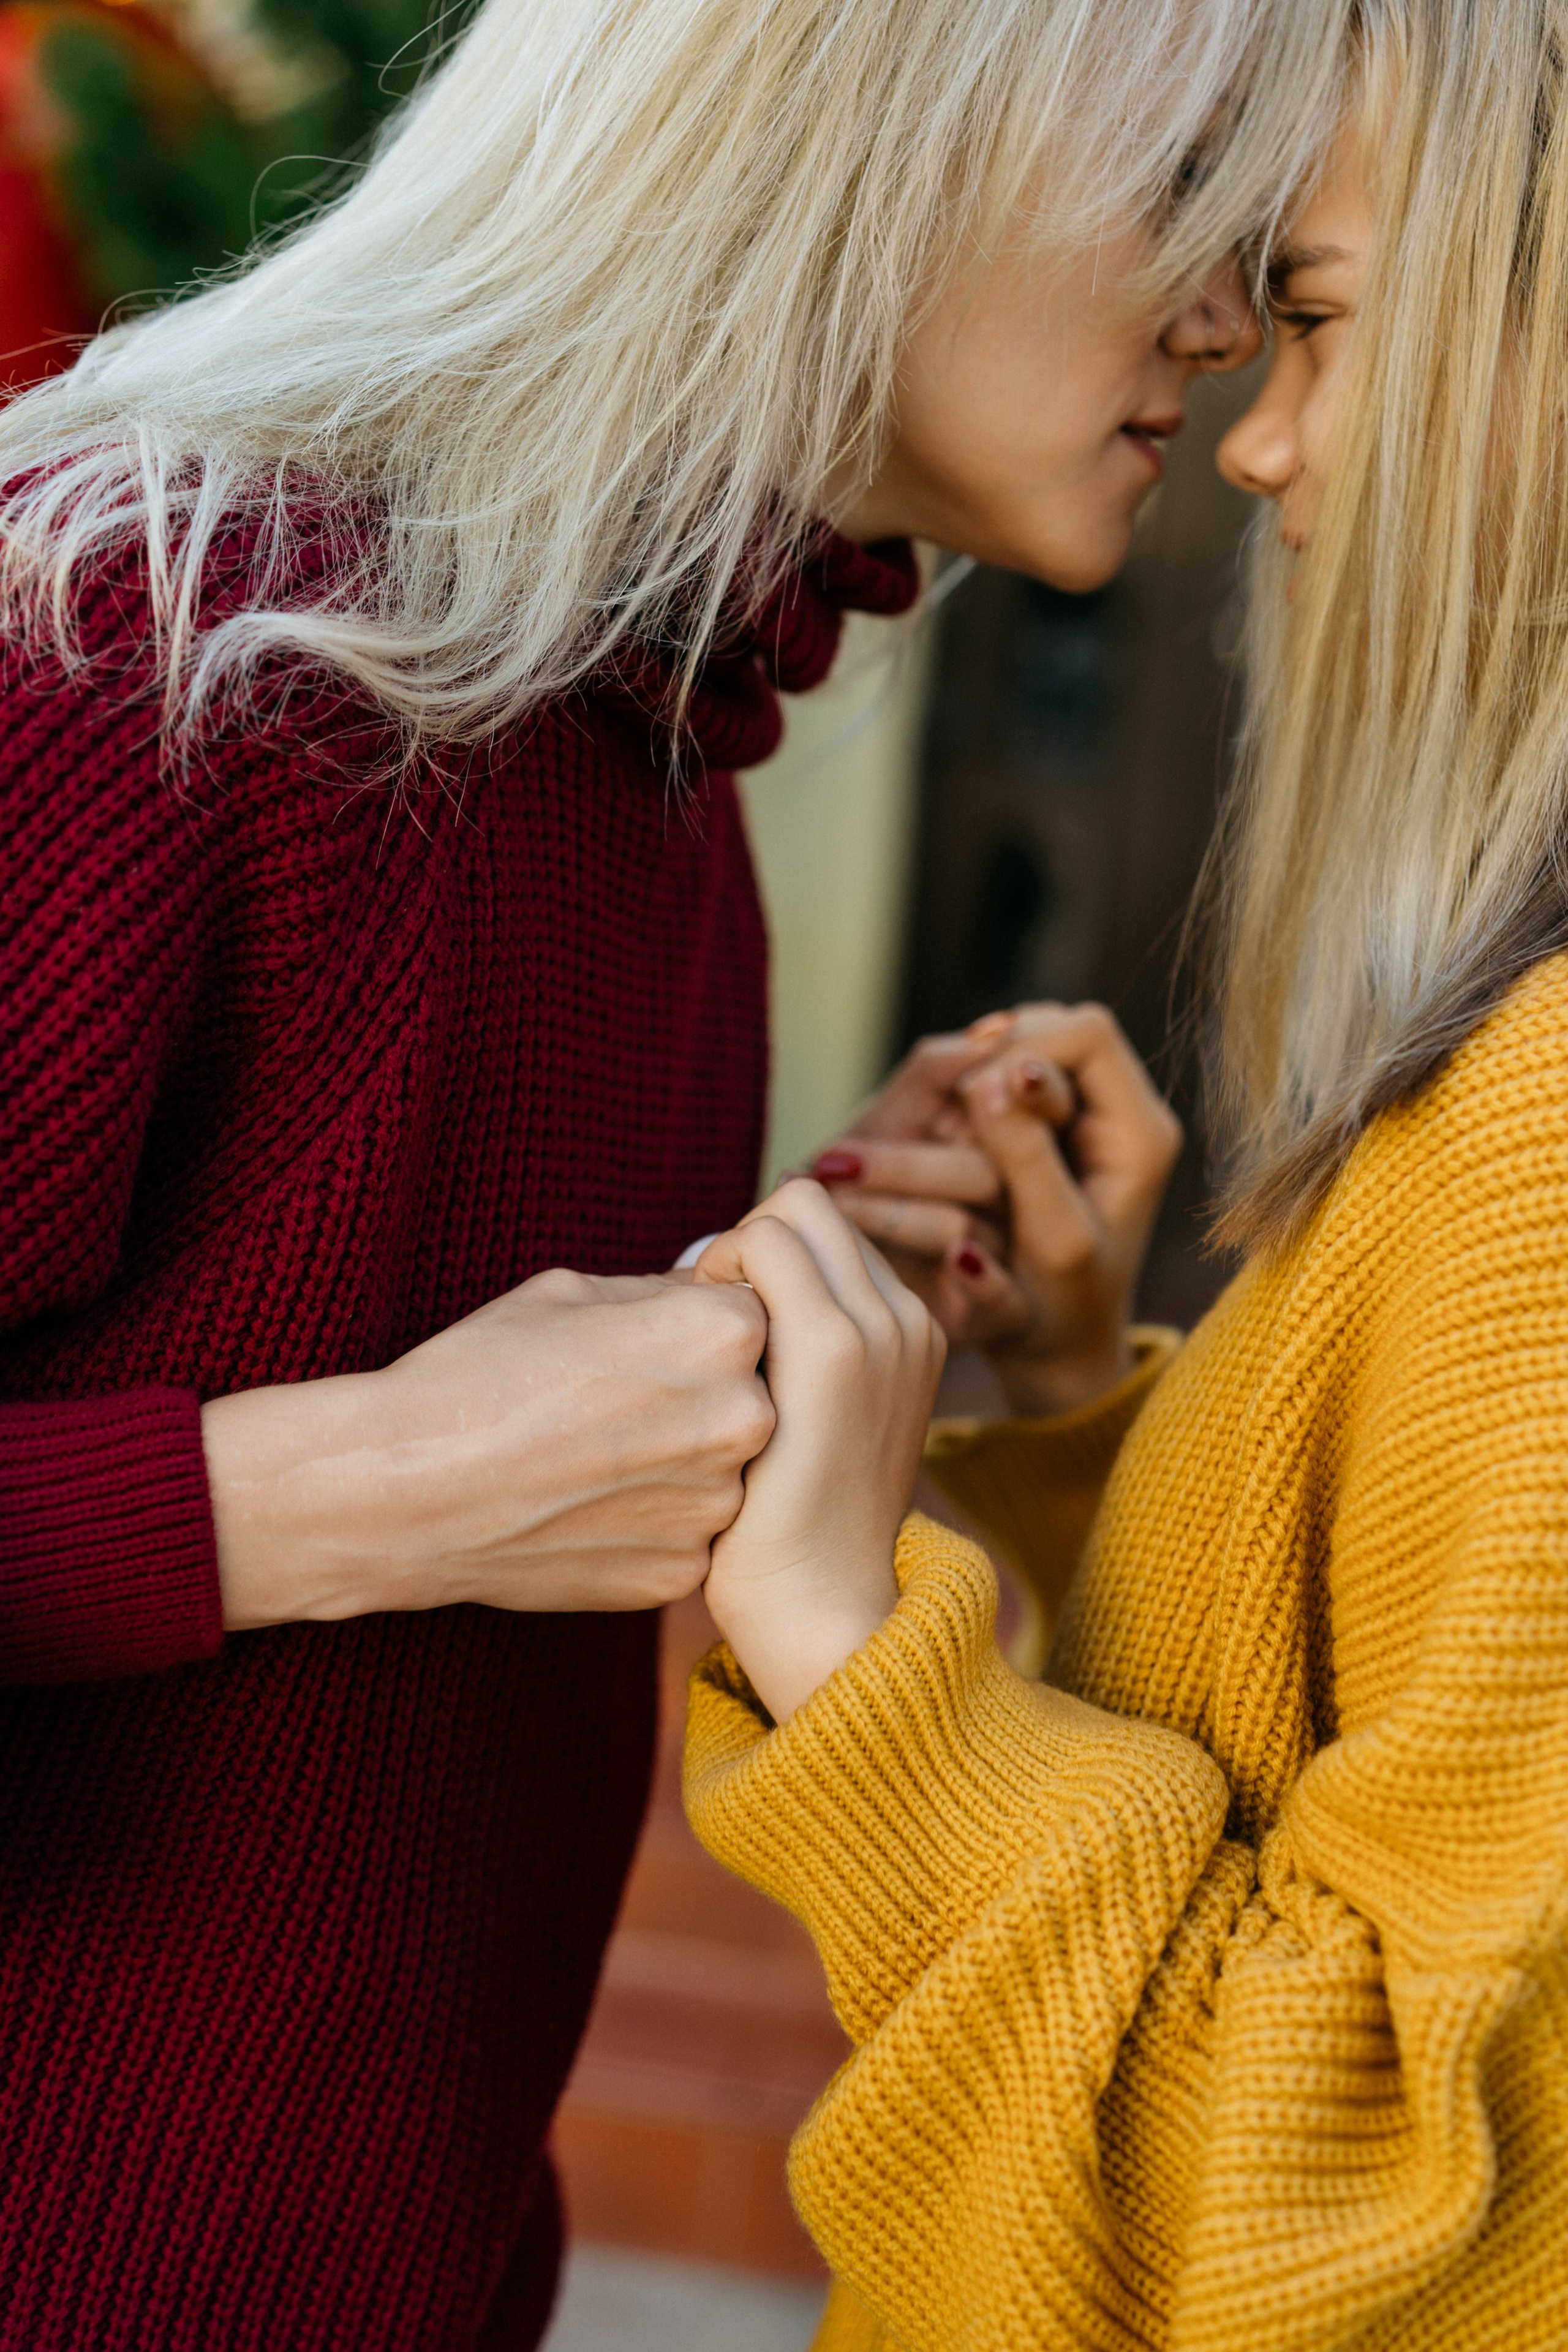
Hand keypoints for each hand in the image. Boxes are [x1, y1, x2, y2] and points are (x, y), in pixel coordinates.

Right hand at [203, 1269, 774, 1627]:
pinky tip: (589, 1507)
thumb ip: (664, 1297)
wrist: (408, 1489)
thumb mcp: (574, 1295)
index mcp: (723, 1331)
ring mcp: (716, 1505)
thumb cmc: (480, 1374)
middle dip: (702, 1394)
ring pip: (726, 1470)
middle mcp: (743, 1418)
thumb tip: (710, 1295)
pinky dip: (652, 1522)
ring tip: (597, 1456)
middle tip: (621, 1403)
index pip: (755, 1314)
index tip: (648, 1342)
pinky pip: (691, 1533)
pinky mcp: (684, 1571)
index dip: (699, 1324)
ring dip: (681, 1461)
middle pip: (753, 1394)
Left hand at [694, 1180, 945, 1721]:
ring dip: (734, 1255)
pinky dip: (719, 1270)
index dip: (764, 1261)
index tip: (730, 1328)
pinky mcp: (831, 1346)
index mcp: (908, 1331)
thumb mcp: (822, 1422)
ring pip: (790, 1209)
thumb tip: (740, 1295)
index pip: (824, 1233)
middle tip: (712, 1320)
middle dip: (749, 1242)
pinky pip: (765, 1242)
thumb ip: (802, 1352)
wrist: (819, 1605)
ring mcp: (876, 1327)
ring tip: (711, 1339)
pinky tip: (703, 1347)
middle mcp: (906, 1317)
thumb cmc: (788, 1523)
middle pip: (809, 1204)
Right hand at [816, 1004, 1180, 1413]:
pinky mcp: (1051, 1125)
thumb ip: (1029, 1160)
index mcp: (1142, 1133)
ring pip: (1028, 1044)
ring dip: (981, 1068)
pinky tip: (950, 1120)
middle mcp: (1120, 1110)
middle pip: (1057, 1027)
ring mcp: (1085, 1114)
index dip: (1025, 1047)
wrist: (1057, 1343)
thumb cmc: (1062, 1306)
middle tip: (953, 1101)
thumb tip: (996, 1082)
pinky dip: (973, 1087)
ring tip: (946, 1110)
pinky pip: (1008, 1074)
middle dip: (997, 1054)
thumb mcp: (1051, 1242)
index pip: (1088, 1034)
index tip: (975, 1093)